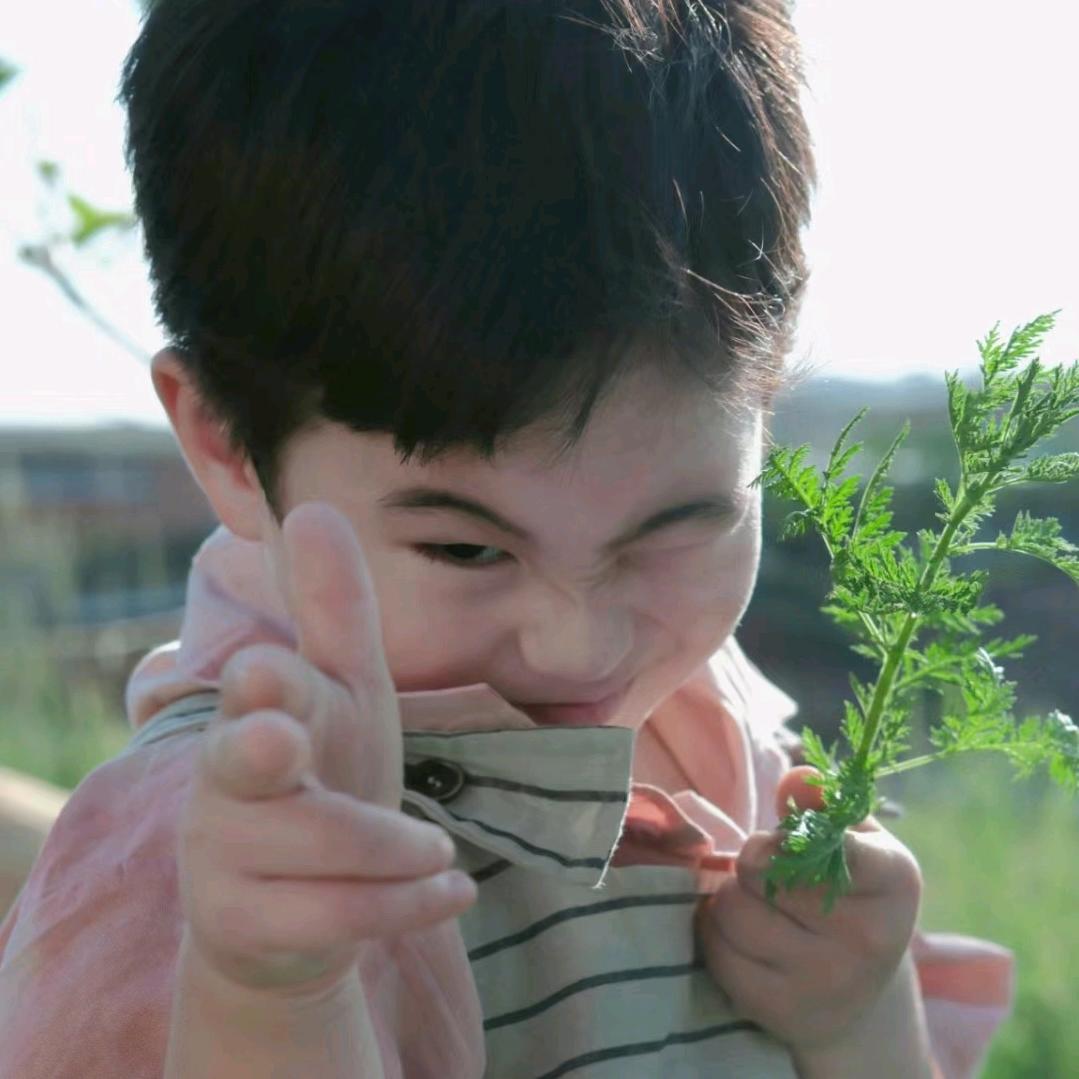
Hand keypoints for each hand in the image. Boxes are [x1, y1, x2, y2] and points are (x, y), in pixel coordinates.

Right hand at [176, 502, 477, 999]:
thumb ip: (333, 612)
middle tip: (276, 740)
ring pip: (314, 848)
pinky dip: (404, 905)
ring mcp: (222, 857)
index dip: (266, 682)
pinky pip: (331, 919)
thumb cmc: (322, 782)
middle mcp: (224, 778)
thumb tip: (315, 508)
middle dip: (253, 750)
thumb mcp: (340, 696)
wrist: (290, 916)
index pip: (261, 689)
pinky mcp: (240, 928)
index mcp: (259, 712)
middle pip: (236, 762)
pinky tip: (453, 892)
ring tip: (441, 853)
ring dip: (394, 850)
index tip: (270, 671)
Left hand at [694, 766, 922, 1053]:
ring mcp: (827, 982)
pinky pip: (717, 952)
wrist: (857, 993)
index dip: (792, 836)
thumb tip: (794, 780)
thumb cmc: (848, 892)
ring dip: (730, 898)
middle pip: (759, 870)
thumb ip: (821, 802)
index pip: (840, 849)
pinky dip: (716, 935)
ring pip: (732, 911)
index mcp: (894, 880)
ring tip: (757, 903)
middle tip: (769, 874)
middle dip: (752, 863)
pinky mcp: (783, 1011)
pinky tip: (744, 936)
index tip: (790, 842)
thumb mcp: (851, 839)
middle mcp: (869, 938)